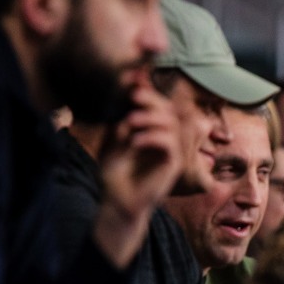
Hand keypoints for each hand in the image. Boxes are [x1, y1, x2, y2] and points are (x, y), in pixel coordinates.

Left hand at [97, 71, 182, 219]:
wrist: (116, 202)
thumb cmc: (114, 173)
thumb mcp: (111, 140)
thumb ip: (119, 118)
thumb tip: (125, 94)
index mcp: (150, 130)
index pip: (156, 104)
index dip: (147, 91)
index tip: (132, 81)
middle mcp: (163, 139)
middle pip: (168, 109)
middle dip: (152, 99)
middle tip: (134, 96)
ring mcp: (169, 152)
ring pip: (172, 125)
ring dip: (151, 118)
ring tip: (130, 121)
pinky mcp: (172, 166)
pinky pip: (169, 145)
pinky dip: (152, 138)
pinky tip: (134, 141)